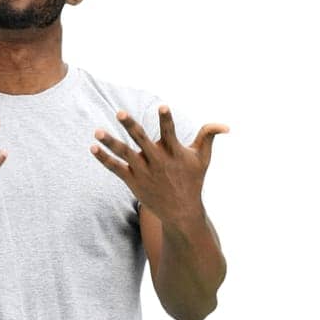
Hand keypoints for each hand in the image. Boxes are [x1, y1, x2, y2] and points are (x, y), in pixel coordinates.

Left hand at [90, 106, 227, 225]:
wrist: (181, 212)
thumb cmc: (192, 181)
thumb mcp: (203, 158)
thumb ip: (208, 136)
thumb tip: (226, 126)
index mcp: (174, 153)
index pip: (170, 132)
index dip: (166, 119)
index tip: (162, 106)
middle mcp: (158, 161)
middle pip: (142, 140)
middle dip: (131, 126)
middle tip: (120, 112)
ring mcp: (144, 172)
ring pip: (124, 154)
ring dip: (110, 142)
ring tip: (97, 131)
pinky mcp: (133, 181)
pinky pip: (116, 168)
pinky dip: (104, 159)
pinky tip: (93, 148)